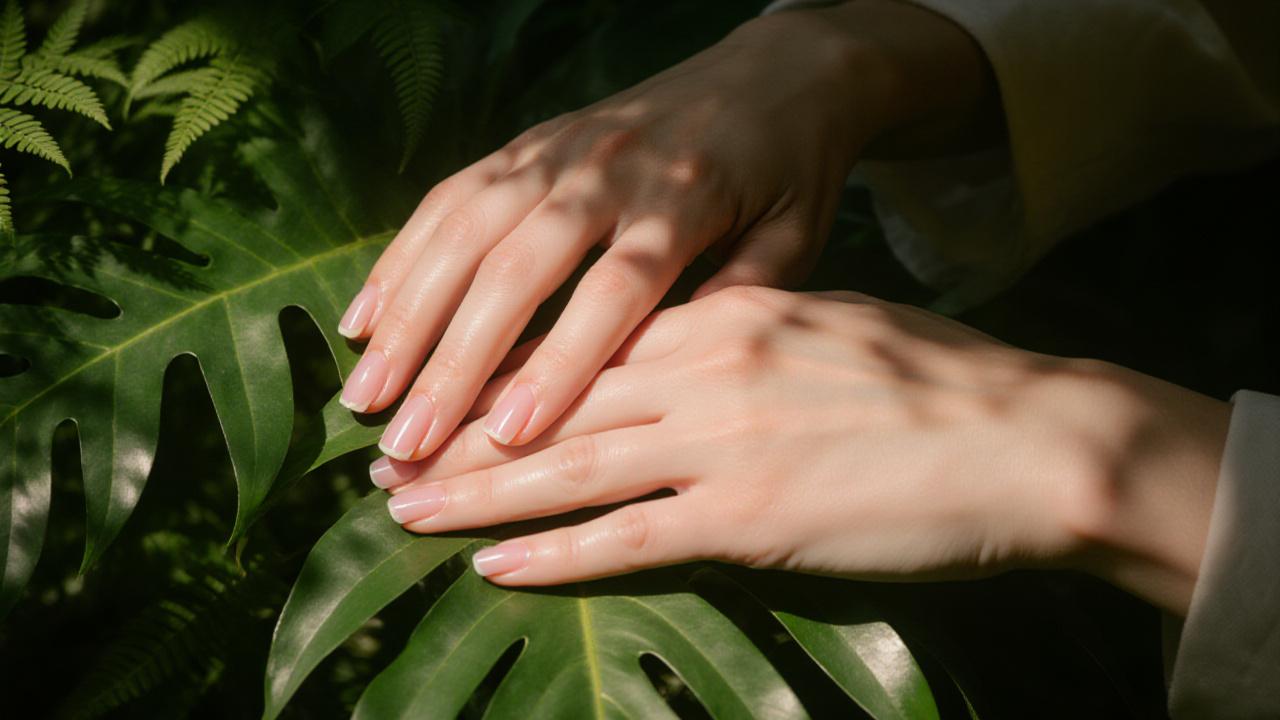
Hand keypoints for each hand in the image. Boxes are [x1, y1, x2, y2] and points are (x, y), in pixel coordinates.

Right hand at [335, 1, 995, 461]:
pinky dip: (401, 257)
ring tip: (364, 393)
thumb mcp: (798, 237)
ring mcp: (558, 149)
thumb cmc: (789, 171)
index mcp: (685, 199)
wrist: (774, 70)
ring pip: (465, 231)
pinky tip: (364, 317)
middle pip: (517, 266)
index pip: (615, 290)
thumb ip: (743, 303)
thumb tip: (672, 386)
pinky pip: (449, 197)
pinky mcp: (527, 143)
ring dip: (407, 314)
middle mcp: (609, 169)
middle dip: (455, 357)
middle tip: (408, 440)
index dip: (563, 362)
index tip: (511, 436)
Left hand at [375, 288, 1228, 614]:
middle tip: (390, 456)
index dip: (504, 369)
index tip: (447, 388)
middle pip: (554, 403)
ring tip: (407, 509)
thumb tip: (684, 359)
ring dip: (477, 494)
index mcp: (725, 318)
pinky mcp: (747, 518)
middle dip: (462, 432)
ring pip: (568, 467)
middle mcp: (704, 370)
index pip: (585, 343)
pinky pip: (627, 539)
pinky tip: (496, 567)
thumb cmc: (935, 384)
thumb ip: (743, 339)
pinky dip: (553, 556)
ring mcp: (720, 445)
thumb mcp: (825, 328)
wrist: (1029, 436)